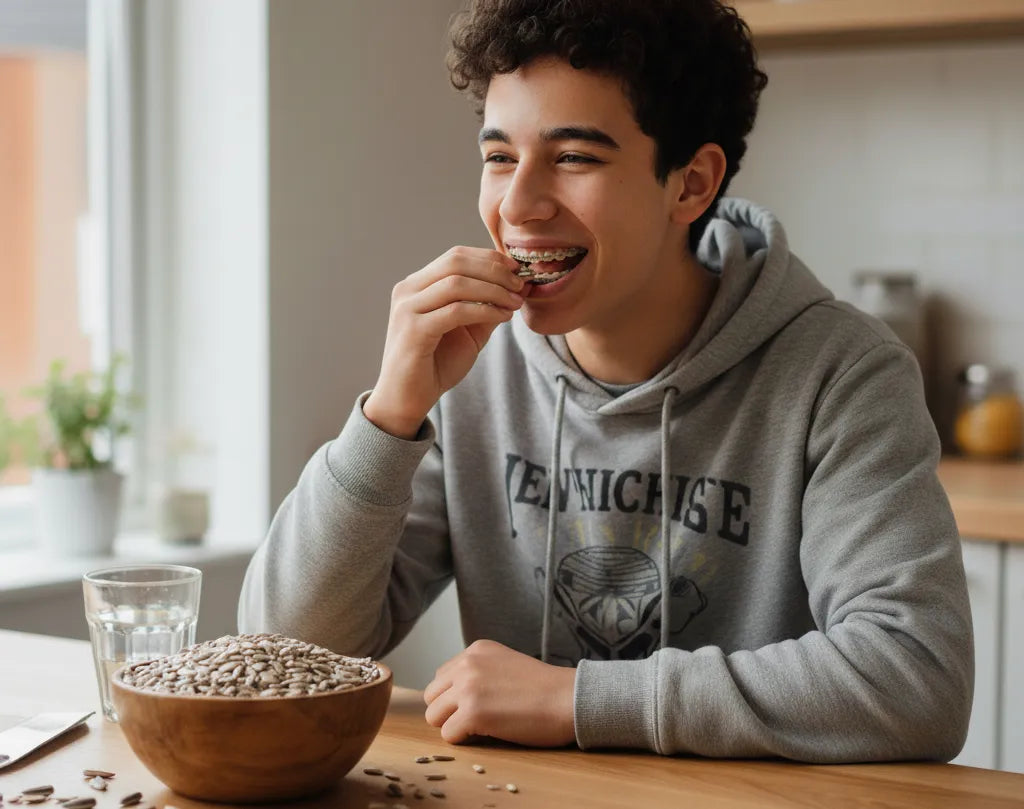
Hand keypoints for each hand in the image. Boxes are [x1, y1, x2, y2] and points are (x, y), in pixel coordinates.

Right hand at [364, 247, 523, 437]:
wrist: (406, 400)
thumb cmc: (435, 365)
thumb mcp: (468, 331)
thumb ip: (486, 309)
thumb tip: (516, 288)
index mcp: (417, 285)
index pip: (455, 256)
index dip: (489, 258)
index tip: (517, 269)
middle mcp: (408, 291)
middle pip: (456, 262)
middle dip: (494, 270)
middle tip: (520, 284)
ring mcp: (407, 309)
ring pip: (457, 284)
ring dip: (494, 290)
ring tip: (516, 302)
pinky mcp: (413, 330)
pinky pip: (455, 311)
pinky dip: (484, 310)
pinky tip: (503, 317)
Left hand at [423, 639, 576, 746]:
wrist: (568, 698)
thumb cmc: (543, 688)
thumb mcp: (504, 664)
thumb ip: (478, 672)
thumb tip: (451, 695)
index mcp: (475, 650)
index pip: (442, 677)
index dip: (455, 696)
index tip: (479, 703)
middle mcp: (467, 664)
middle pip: (432, 696)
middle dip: (448, 711)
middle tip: (476, 719)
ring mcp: (467, 687)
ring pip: (434, 716)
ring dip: (453, 726)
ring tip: (481, 727)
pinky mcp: (472, 712)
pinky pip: (448, 735)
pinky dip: (464, 740)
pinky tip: (488, 733)